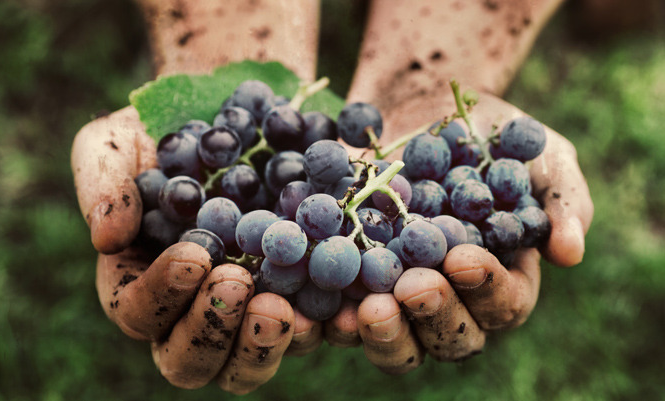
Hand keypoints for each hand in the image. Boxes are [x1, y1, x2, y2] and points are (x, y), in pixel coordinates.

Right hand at [71, 106, 322, 392]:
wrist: (240, 116)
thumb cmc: (167, 132)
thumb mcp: (119, 141)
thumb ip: (103, 183)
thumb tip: (107, 238)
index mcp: (144, 284)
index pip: (139, 312)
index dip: (162, 294)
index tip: (195, 254)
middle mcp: (195, 309)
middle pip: (192, 360)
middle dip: (212, 331)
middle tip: (239, 285)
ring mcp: (249, 309)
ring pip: (248, 365)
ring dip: (264, 346)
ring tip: (282, 308)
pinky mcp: (300, 297)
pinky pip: (311, 331)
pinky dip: (324, 327)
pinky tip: (342, 306)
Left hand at [326, 92, 592, 372]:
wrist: (423, 108)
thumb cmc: (492, 136)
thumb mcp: (541, 156)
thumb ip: (562, 200)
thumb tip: (570, 253)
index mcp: (501, 280)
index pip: (503, 304)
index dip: (486, 288)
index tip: (464, 257)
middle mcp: (450, 298)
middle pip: (448, 337)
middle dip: (432, 316)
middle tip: (413, 288)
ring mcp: (397, 293)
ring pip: (393, 336)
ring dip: (380, 331)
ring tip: (365, 310)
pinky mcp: (350, 276)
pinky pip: (338, 308)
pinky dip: (325, 312)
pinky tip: (311, 302)